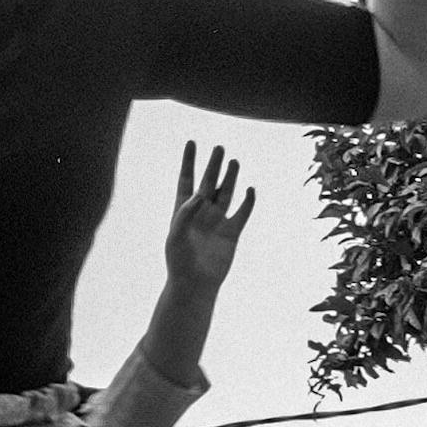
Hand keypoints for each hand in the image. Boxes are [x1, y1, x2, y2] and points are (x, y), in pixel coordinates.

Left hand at [161, 141, 254, 302]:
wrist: (195, 284)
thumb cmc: (179, 262)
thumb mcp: (175, 237)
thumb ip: (184, 215)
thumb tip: (198, 196)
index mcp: (182, 211)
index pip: (186, 180)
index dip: (188, 162)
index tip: (191, 142)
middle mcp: (201, 213)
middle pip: (209, 183)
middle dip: (213, 165)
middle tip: (219, 147)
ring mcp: (217, 221)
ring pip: (226, 193)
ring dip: (230, 178)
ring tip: (234, 161)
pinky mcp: (232, 232)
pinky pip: (242, 213)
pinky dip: (248, 202)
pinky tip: (250, 189)